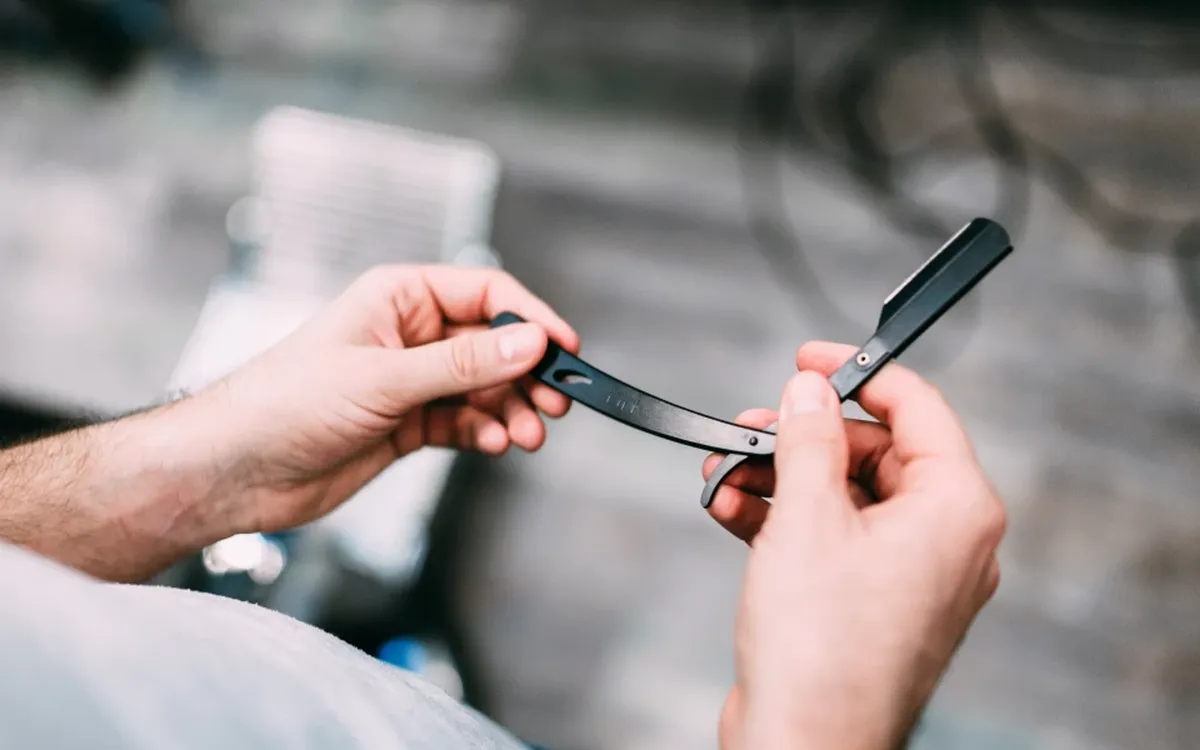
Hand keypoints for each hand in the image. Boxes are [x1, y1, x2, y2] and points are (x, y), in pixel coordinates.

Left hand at [184, 265, 579, 535]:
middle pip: (492, 344)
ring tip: (528, 435)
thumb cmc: (288, 402)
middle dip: (526, 374)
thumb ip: (462, 364)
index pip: (485, 294)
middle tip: (555, 403)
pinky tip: (496, 443)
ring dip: (511, 410)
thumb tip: (529, 345)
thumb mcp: (384, 378)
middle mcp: (410, 334)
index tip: (564, 348)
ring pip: (483, 388)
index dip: (530, 319)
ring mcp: (410, 381)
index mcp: (399, 297)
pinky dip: (485, 432)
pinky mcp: (408, 423)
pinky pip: (464, 421)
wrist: (237, 469)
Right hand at [702, 342, 1005, 749]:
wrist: (801, 745)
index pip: (917, 406)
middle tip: (746, 429)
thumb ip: (809, 438)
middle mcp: (944, 539)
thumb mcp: (807, 516)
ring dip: (779, 479)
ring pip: (844, 495)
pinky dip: (783, 520)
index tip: (805, 359)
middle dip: (800, 438)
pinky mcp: (871, 602)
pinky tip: (731, 512)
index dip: (856, 373)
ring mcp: (908, 574)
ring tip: (723, 477)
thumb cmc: (821, 651)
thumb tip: (809, 389)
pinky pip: (832, 537)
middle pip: (874, 451)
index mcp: (956, 509)